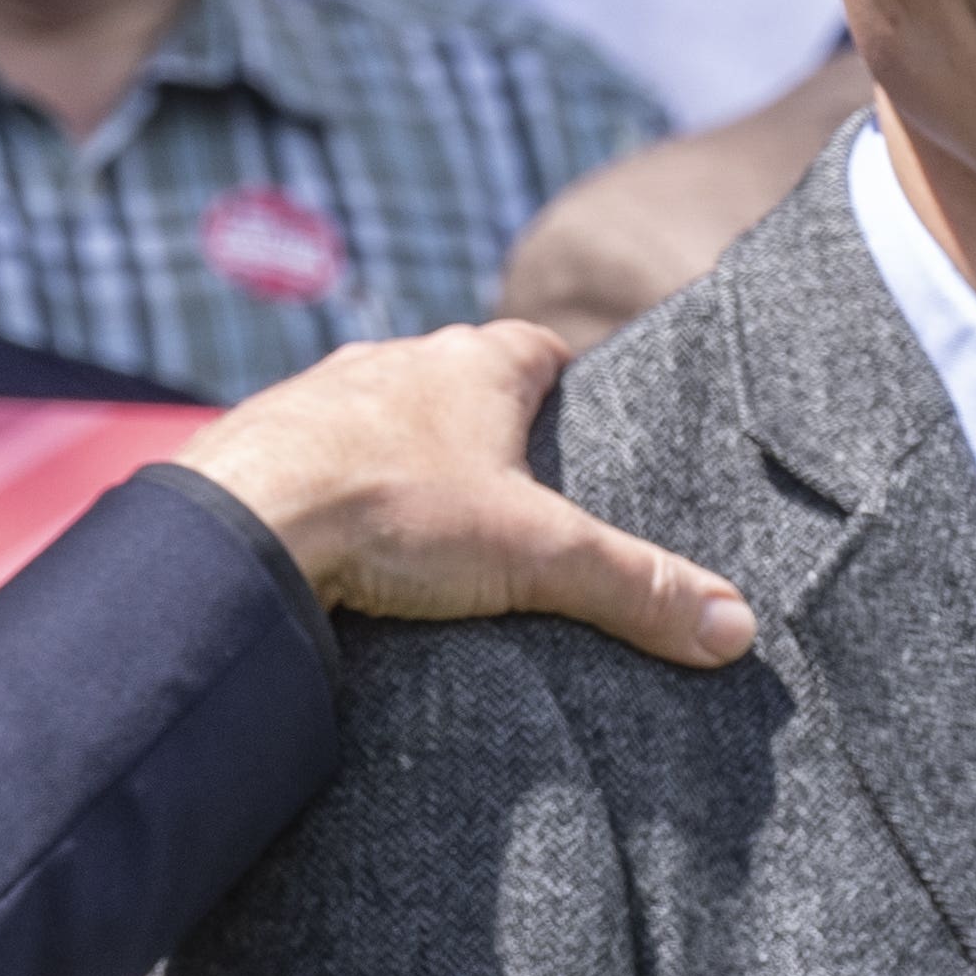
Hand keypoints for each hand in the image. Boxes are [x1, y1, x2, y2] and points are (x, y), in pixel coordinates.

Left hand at [183, 324, 751, 668]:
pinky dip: (341, 493)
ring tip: (435, 534)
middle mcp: (397, 360)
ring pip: (385, 418)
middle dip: (491, 435)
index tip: (587, 433)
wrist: (238, 525)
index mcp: (474, 362)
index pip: (540, 349)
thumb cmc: (391, 511)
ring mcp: (322, 397)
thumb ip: (636, 586)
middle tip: (521, 502)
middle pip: (462, 384)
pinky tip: (350, 547)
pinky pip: (319, 461)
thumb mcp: (535, 556)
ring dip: (408, 462)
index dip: (568, 388)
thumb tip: (737, 626)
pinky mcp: (265, 444)